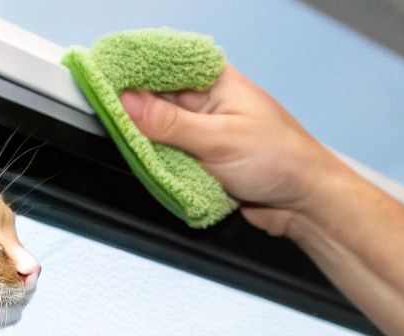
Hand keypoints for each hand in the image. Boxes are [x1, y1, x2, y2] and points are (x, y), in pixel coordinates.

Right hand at [119, 65, 349, 234]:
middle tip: (108, 120)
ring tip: (132, 147)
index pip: (161, 66)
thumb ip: (169, 124)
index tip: (100, 80)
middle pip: (153, 99)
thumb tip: (128, 104)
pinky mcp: (200, 158)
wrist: (303, 201)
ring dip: (145, 143)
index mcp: (214, 79)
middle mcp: (206, 101)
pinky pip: (167, 157)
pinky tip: (150, 166)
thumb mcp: (219, 139)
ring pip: (157, 132)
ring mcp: (201, 131)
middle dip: (132, 112)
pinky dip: (158, 164)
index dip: (129, 72)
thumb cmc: (281, 159)